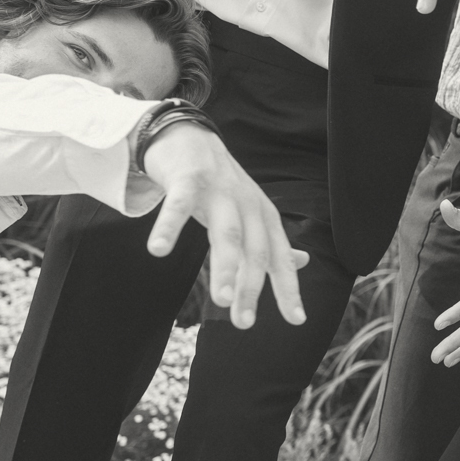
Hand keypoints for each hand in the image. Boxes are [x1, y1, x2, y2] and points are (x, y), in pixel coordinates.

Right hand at [139, 123, 308, 329]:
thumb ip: (271, 242)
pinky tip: (158, 250)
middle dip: (251, 288)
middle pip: (255, 252)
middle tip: (244, 323)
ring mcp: (220, 191)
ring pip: (227, 233)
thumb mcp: (251, 214)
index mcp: (264, 219)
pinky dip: (169, 227)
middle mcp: (249, 206)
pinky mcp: (190, 178)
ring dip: (224, 267)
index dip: (289, 289)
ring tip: (220, 300)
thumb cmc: (220, 185)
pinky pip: (178, 205)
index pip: (280, 260)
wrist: (190, 137)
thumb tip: (301, 263)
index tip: (298, 321)